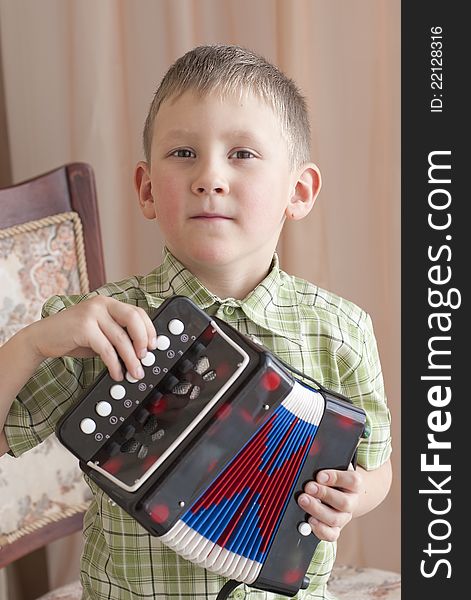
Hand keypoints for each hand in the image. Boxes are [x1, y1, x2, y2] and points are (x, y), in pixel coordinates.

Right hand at [28, 296, 156, 380]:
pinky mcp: (83, 327)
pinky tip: (116, 373)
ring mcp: (92, 313)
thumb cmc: (73, 336)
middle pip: (133, 318)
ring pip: (120, 337)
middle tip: (146, 358)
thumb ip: (117, 336)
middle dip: (143, 340)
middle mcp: (101, 304)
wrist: (42, 338)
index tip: (153, 346)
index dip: (149, 329)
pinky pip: (106, 348)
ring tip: (134, 373)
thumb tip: (140, 352)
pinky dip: (114, 364)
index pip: (138, 311)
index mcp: (108, 303)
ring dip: (130, 359)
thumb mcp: (100, 332)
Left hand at [297, 466, 363, 541]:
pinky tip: (309, 520)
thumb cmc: (331, 477)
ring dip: (317, 510)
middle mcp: (352, 502)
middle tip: (308, 487)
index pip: (353, 481)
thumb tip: (312, 464)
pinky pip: (331, 535)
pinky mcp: (335, 529)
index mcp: (354, 484)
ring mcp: (344, 517)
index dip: (336, 478)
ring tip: (303, 500)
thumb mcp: (332, 467)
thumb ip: (325, 465)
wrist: (338, 492)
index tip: (319, 475)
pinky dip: (320, 529)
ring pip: (335, 519)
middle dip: (324, 494)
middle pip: (344, 502)